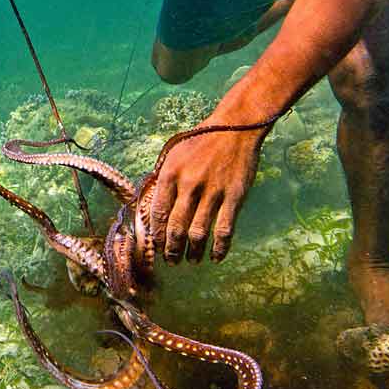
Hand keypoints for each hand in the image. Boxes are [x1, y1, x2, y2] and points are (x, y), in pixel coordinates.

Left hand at [144, 126, 265, 264]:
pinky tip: (215, 257)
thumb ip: (164, 179)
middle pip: (175, 227)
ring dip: (192, 252)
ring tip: (190, 261)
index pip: (158, 213)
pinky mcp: (234, 197)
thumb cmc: (201, 140)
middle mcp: (189, 184)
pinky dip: (219, 248)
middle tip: (170, 259)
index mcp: (170, 173)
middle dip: (171, 248)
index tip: (156, 245)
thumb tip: (153, 207)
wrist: (235, 127)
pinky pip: (224, 230)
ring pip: (198, 233)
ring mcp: (213, 192)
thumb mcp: (174, 154)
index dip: (156, 234)